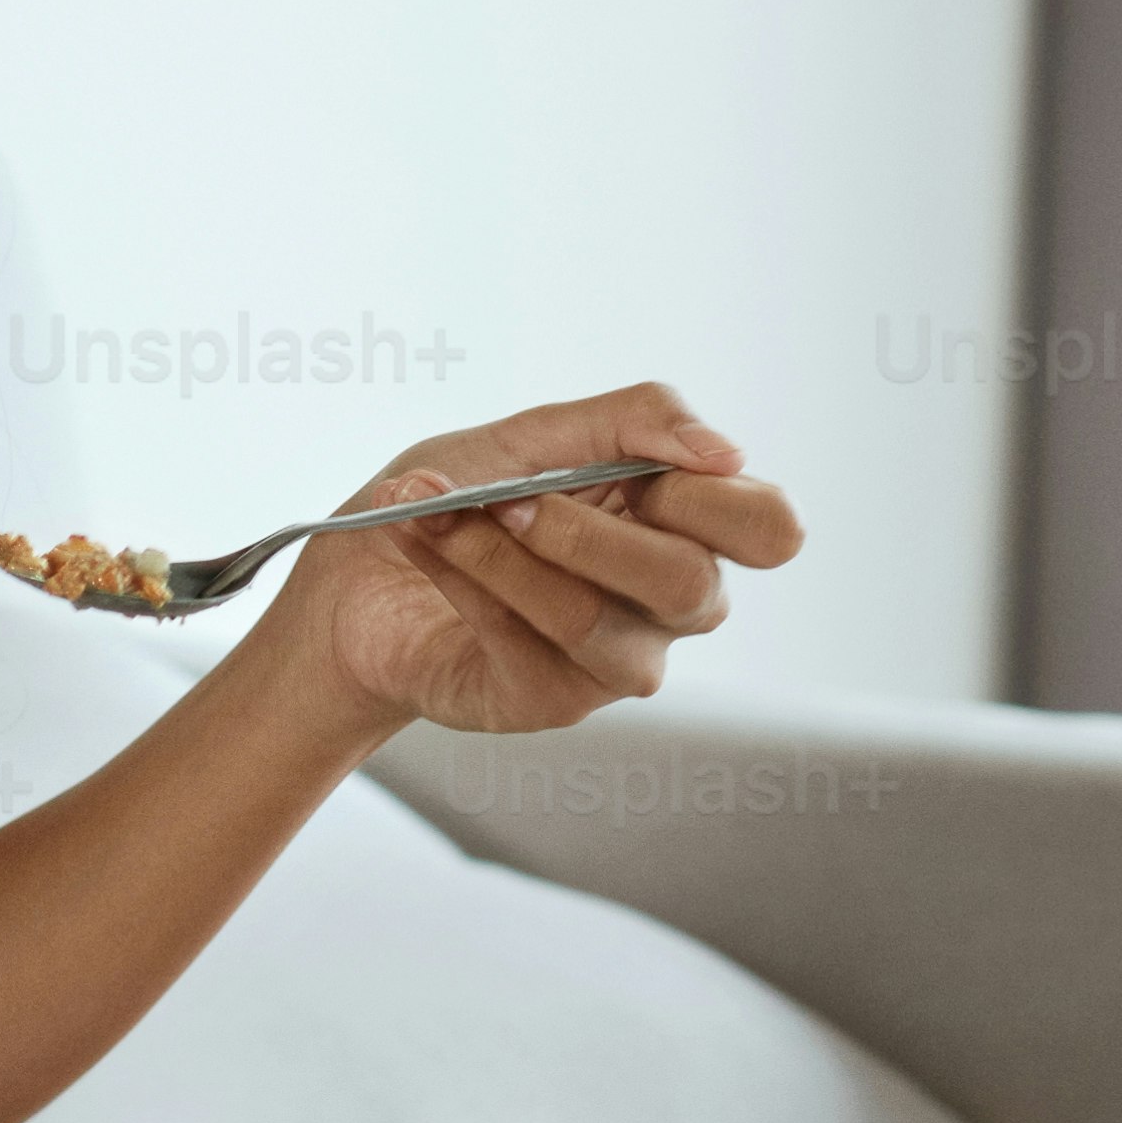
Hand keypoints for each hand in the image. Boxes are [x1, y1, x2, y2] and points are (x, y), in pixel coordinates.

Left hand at [229, 384, 796, 743]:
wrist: (352, 578)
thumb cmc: (454, 500)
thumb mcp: (536, 433)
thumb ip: (635, 421)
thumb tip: (724, 449)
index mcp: (684, 527)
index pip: (769, 529)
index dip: (716, 497)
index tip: (638, 468)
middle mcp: (668, 604)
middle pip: (692, 583)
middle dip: (585, 530)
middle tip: (508, 496)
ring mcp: (615, 661)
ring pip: (594, 617)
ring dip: (500, 552)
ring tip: (436, 514)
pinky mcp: (551, 701)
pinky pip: (523, 641)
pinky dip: (463, 576)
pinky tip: (424, 547)